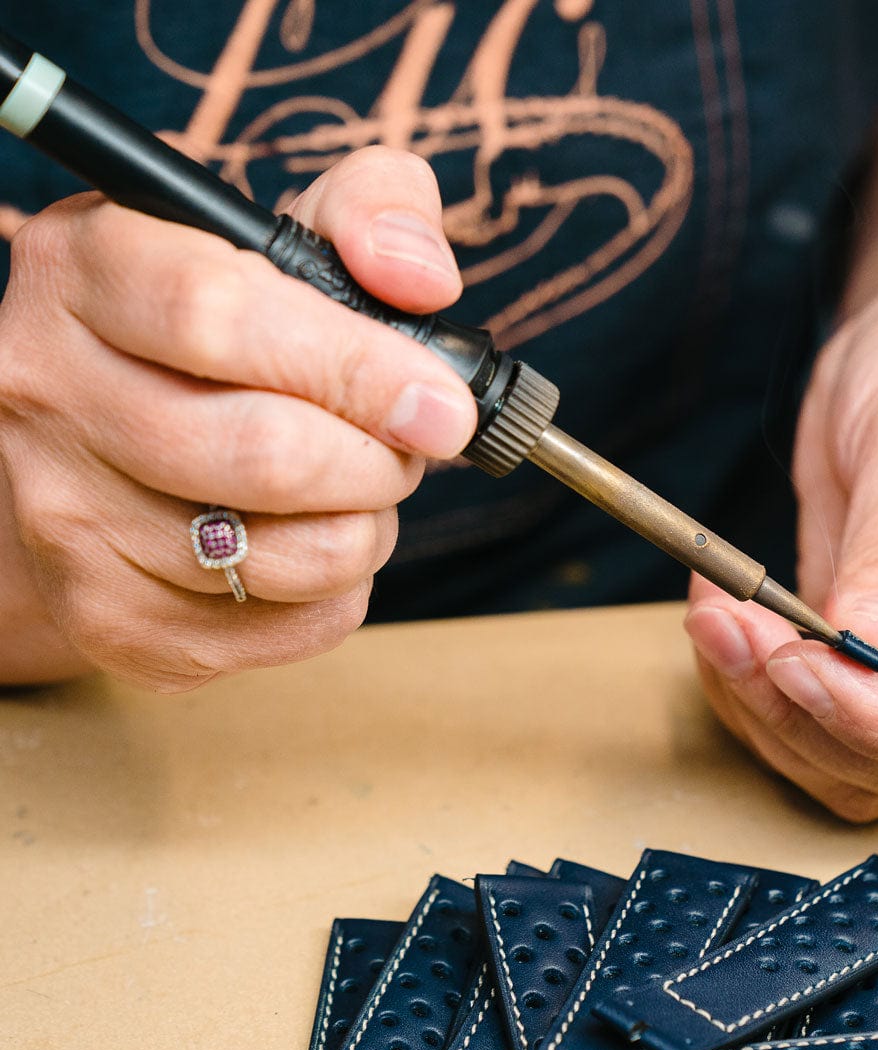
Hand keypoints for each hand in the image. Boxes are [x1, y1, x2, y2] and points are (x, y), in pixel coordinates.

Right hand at [0, 147, 474, 687]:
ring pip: (292, 556)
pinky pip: (296, 623)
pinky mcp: (112, 620)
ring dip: (368, 525)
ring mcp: (67, 519)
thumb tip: (421, 278)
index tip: (442, 406)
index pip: (220, 316)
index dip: (358, 367)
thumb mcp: (285, 237)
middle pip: (263, 454)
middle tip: (408, 446)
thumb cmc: (218, 338)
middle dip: (380, 460)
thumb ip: (370, 213)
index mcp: (87, 272)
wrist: (103, 457)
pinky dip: (342, 587)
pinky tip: (311, 539)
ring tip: (355, 487)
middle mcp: (49, 394)